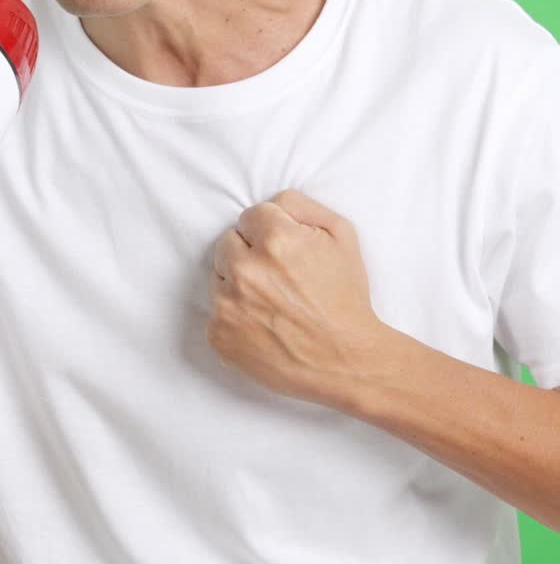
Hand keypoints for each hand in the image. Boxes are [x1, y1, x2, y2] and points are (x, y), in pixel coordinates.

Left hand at [207, 189, 382, 408]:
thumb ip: (302, 205)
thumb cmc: (346, 298)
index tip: (284, 252)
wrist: (347, 361)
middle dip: (249, 254)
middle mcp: (247, 270)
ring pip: (219, 276)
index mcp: (276, 240)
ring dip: (239, 284)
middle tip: (278, 277)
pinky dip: (235, 317)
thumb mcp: (341, 236)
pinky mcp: (219, 335)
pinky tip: (263, 325)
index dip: (270, 232)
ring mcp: (228, 305)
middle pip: (228, 242)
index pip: (250, 216)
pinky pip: (216, 312)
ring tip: (272, 303)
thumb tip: (272, 202)